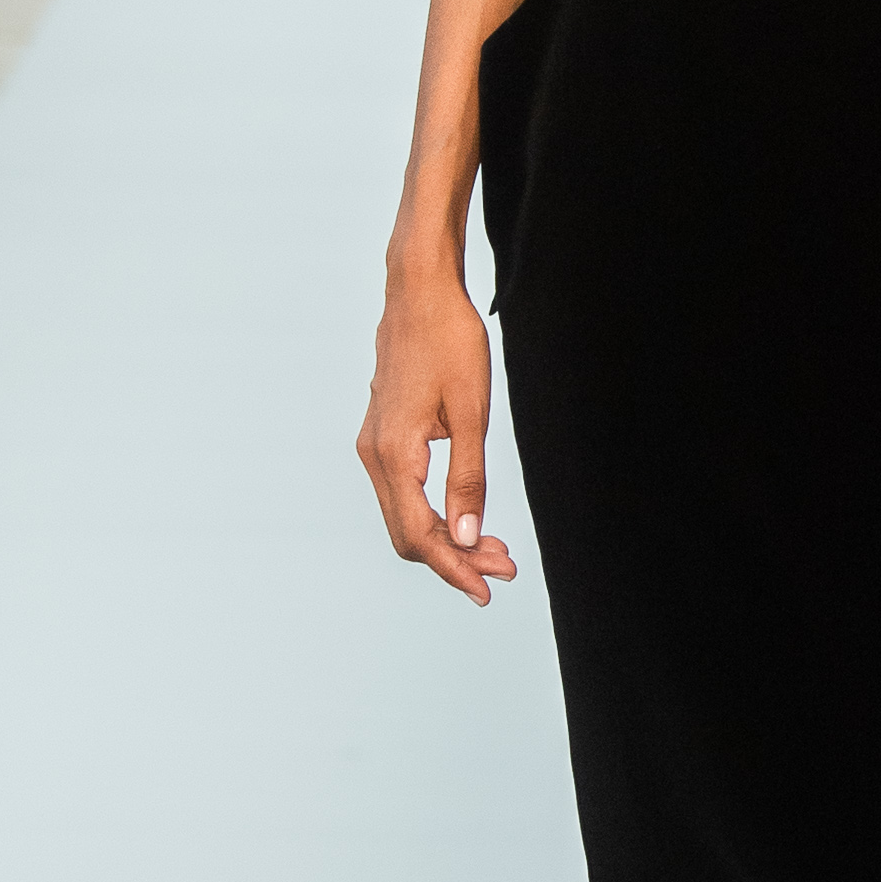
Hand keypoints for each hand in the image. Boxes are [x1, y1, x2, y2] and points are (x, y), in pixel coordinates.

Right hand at [357, 253, 518, 606]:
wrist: (419, 291)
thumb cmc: (450, 342)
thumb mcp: (472, 412)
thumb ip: (468, 477)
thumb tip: (464, 536)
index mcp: (395, 454)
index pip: (420, 534)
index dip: (454, 568)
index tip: (487, 590)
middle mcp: (375, 456)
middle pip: (408, 533)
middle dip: (455, 558)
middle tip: (505, 567)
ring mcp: (375, 446)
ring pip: (405, 514)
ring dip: (447, 537)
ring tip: (494, 548)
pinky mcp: (383, 436)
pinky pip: (404, 491)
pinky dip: (434, 511)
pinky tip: (467, 515)